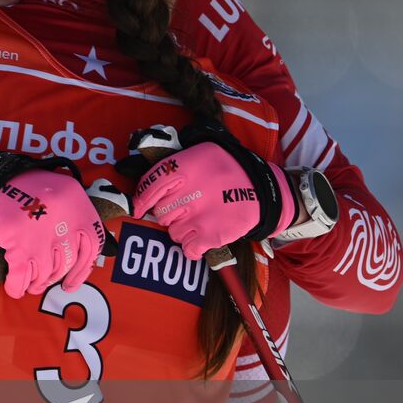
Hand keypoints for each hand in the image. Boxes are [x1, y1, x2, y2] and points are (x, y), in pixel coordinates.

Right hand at [0, 148, 107, 298]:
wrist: (0, 180)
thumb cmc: (33, 187)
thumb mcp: (66, 192)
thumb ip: (77, 219)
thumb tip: (81, 255)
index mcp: (80, 208)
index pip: (91, 248)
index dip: (81, 271)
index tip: (71, 283)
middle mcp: (66, 224)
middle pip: (65, 265)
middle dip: (54, 278)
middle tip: (45, 281)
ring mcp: (43, 238)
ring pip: (45, 274)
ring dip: (36, 284)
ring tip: (31, 284)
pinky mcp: (20, 246)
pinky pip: (21, 277)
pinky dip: (17, 286)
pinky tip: (15, 289)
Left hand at [130, 123, 295, 259]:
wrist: (263, 191)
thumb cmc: (226, 172)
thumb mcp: (203, 153)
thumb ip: (176, 164)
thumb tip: (145, 177)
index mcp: (188, 166)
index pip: (153, 183)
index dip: (142, 198)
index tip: (139, 208)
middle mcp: (192, 190)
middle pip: (161, 212)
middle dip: (169, 213)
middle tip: (185, 209)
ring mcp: (201, 215)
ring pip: (173, 232)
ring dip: (182, 230)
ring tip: (199, 220)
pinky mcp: (212, 235)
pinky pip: (188, 249)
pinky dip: (192, 247)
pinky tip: (202, 237)